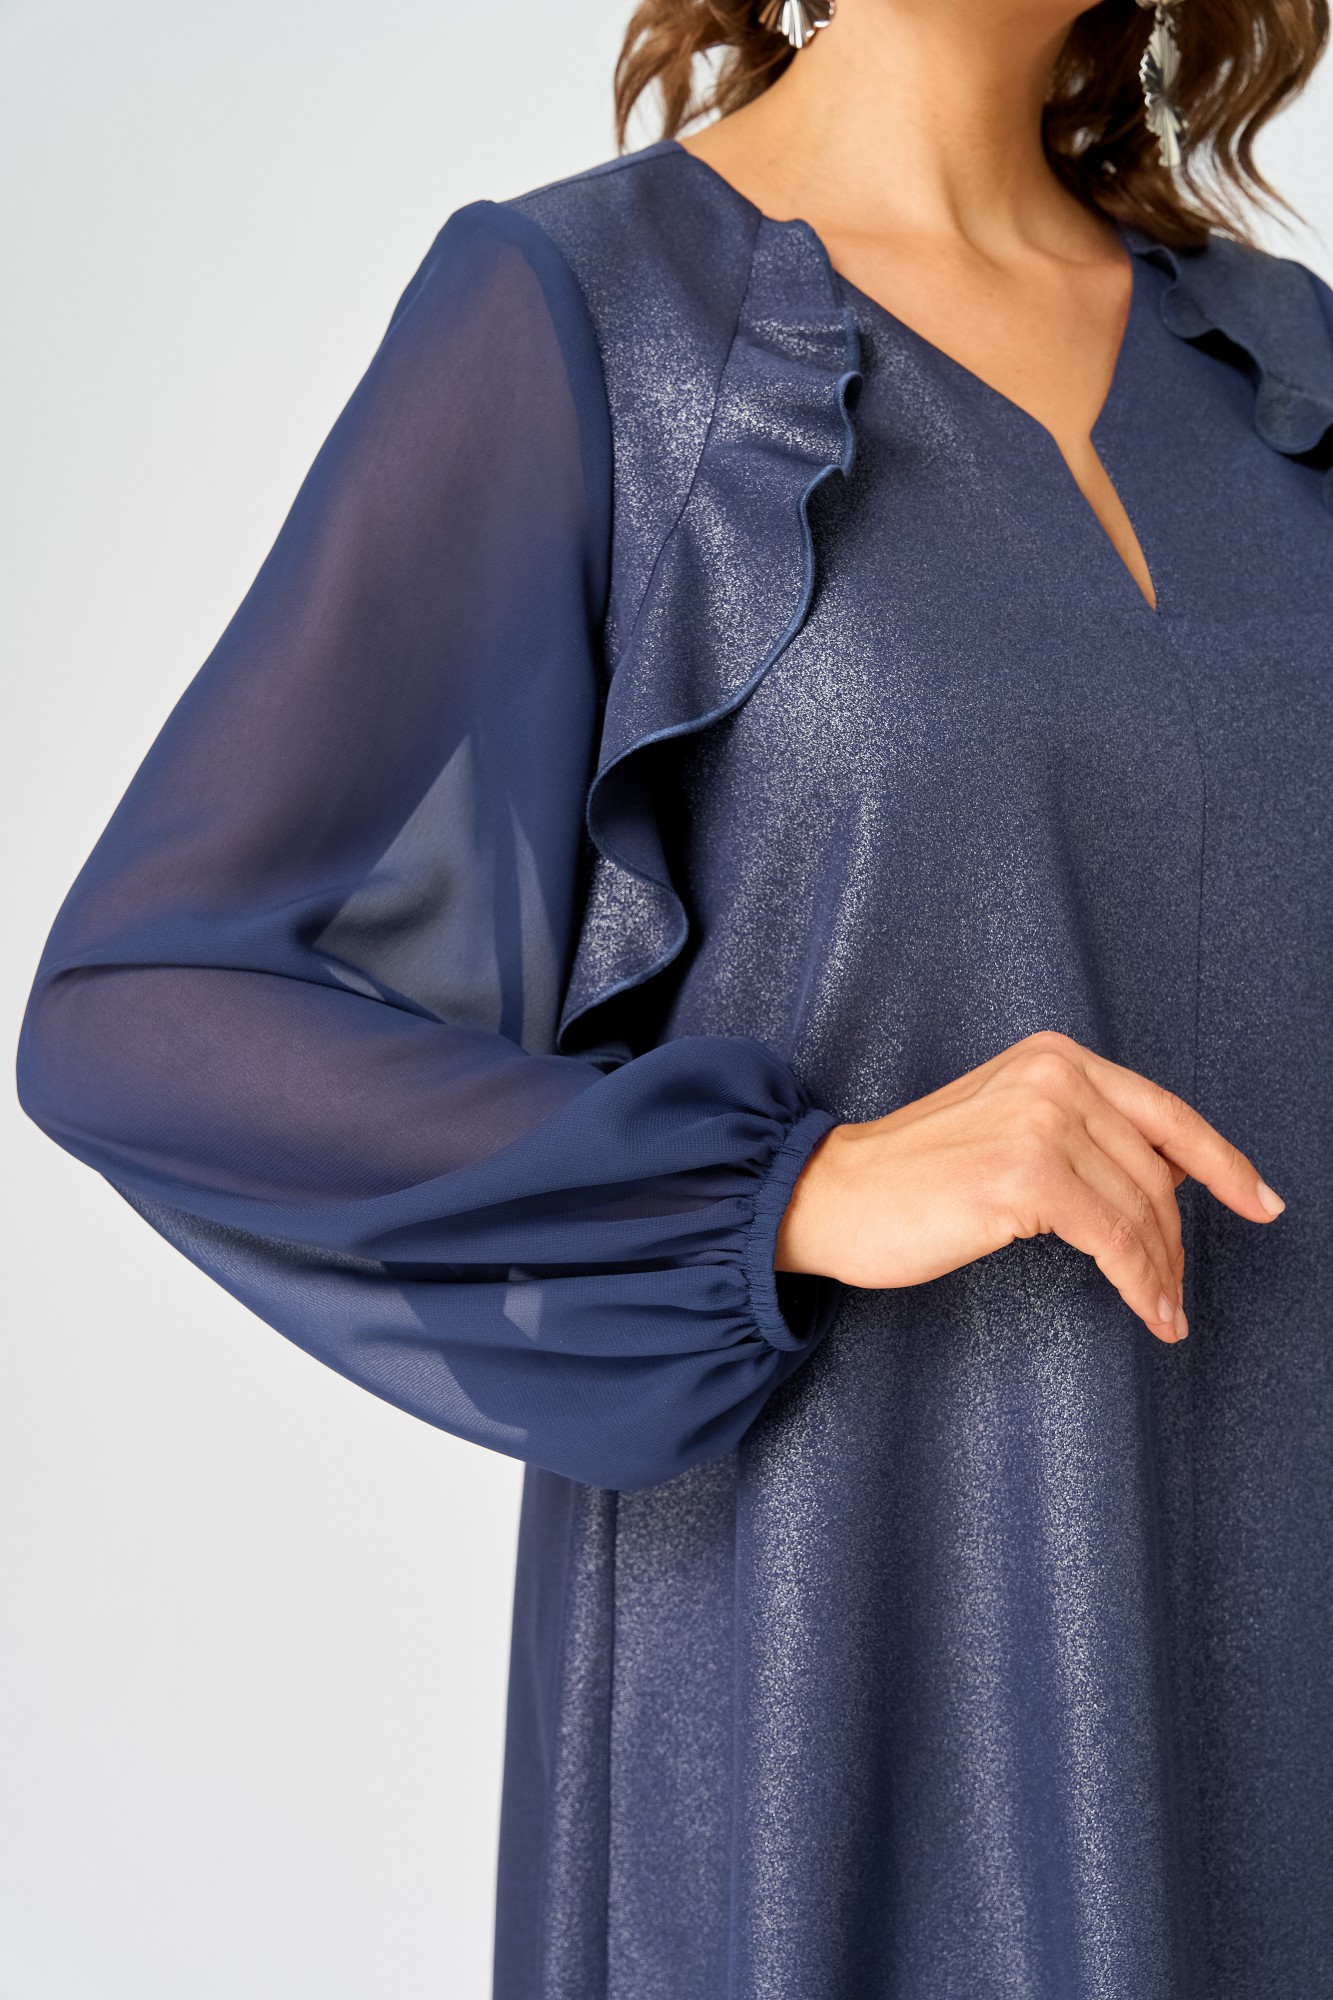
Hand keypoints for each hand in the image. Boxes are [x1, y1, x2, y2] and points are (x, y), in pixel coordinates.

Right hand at [775, 1029, 1285, 1344]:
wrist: (830, 1196)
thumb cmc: (910, 1176)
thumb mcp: (1004, 1125)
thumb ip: (1078, 1132)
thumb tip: (1167, 1178)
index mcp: (1052, 1058)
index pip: (1164, 1112)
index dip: (1224, 1162)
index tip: (1262, 1201)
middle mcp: (1054, 1077)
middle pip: (1158, 1170)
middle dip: (1178, 1240)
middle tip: (1177, 1291)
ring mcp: (1041, 1122)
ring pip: (1144, 1210)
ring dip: (1163, 1272)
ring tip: (1163, 1311)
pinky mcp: (1026, 1176)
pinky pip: (1116, 1241)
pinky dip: (1142, 1284)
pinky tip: (1148, 1312)